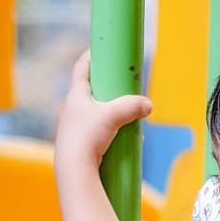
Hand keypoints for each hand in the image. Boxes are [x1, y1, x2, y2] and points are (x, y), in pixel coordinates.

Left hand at [56, 50, 151, 167]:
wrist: (74, 169)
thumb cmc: (88, 137)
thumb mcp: (114, 116)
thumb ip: (132, 106)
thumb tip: (148, 105)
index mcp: (75, 95)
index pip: (81, 68)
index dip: (91, 57)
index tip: (101, 50)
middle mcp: (71, 108)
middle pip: (90, 91)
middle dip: (107, 89)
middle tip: (121, 87)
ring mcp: (73, 127)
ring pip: (94, 113)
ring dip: (110, 113)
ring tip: (126, 118)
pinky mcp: (79, 144)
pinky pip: (96, 131)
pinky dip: (108, 131)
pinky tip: (121, 139)